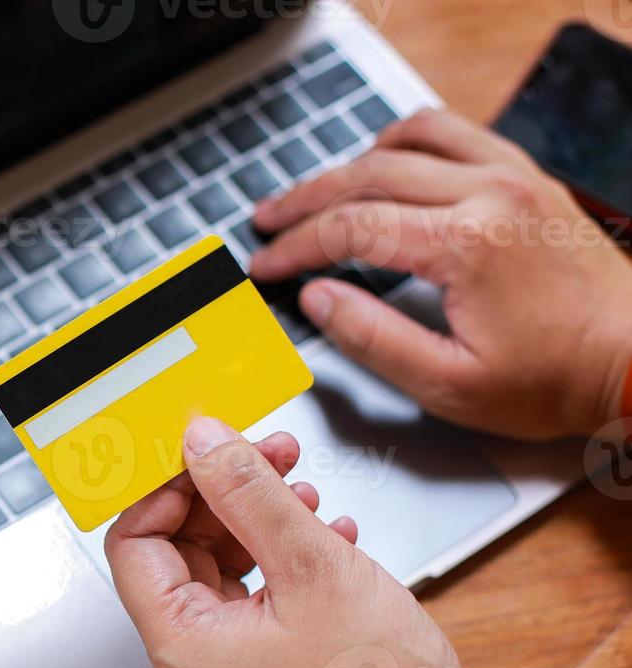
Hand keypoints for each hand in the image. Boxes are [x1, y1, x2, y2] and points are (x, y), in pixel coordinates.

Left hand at [105, 417, 546, 667]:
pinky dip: (278, 561)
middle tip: (274, 454)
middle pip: (177, 553)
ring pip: (217, 572)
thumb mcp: (311, 563)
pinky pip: (248, 601)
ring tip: (307, 494)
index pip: (134, 543)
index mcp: (180, 646)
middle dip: (224, 496)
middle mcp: (187, 667)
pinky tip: (327, 534)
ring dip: (257, 523)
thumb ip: (248, 492)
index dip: (168, 487)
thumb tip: (201, 440)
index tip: (208, 449)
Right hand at [251, 108, 631, 438]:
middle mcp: (489, 194)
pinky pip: (458, 132)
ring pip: (410, 139)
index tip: (266, 265)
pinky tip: (385, 160)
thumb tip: (318, 298)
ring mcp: (513, 178)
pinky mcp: (528, 178)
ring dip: (352, 161)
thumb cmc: (554, 379)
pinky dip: (409, 140)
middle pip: (370, 174)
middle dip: (307, 200)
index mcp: (465, 244)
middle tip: (268, 221)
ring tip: (316, 191)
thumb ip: (372, 337)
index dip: (296, 246)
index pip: (351, 227)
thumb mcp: (448, 383)